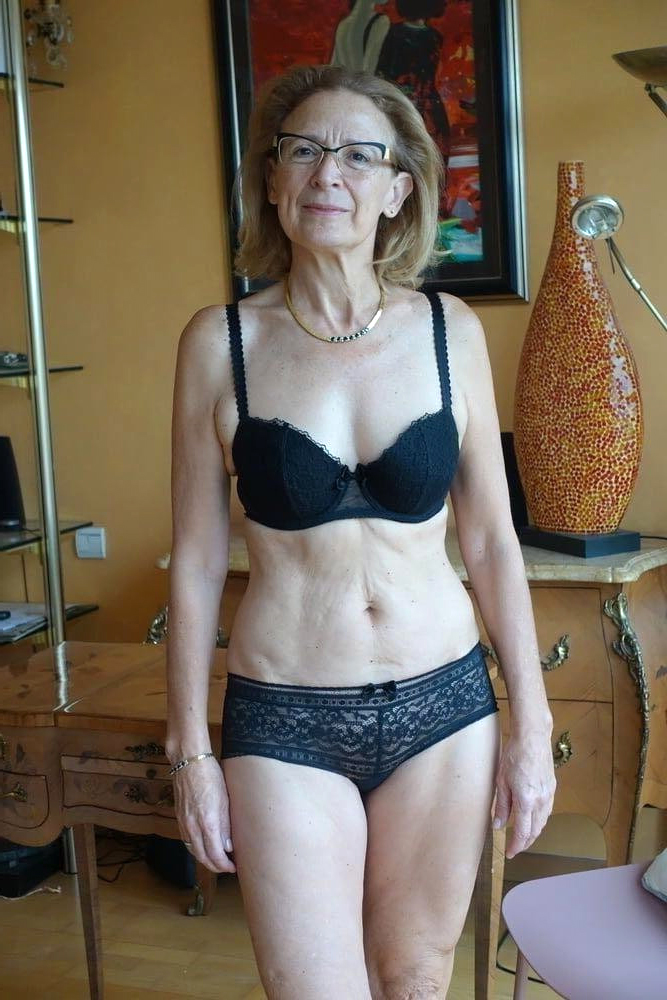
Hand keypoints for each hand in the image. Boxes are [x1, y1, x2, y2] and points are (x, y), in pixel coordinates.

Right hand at [172, 757, 235, 872]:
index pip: (215, 855)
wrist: (189, 762)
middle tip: (227, 867)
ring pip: (193, 851)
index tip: (233, 867)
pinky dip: (196, 849)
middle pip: (202, 857)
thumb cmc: (210, 776)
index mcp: (207, 823)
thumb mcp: (224, 800)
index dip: (224, 865)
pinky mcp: (179, 818)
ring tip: (217, 860)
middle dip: (215, 866)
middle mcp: (193, 827)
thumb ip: (225, 826)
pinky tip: (203, 847)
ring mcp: (184, 824)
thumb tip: (227, 847)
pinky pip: (186, 841)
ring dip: (205, 859)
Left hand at [492, 729, 555, 858]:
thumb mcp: (501, 780)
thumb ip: (501, 805)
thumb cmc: (514, 755)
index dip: (516, 845)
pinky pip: (547, 811)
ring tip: (523, 837)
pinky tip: (533, 820)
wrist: (533, 737)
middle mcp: (540, 801)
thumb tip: (498, 826)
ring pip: (543, 822)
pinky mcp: (552, 788)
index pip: (522, 832)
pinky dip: (540, 821)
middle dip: (525, 842)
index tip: (510, 853)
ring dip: (534, 833)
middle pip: (535, 831)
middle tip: (516, 848)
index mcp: (526, 800)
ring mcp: (549, 795)